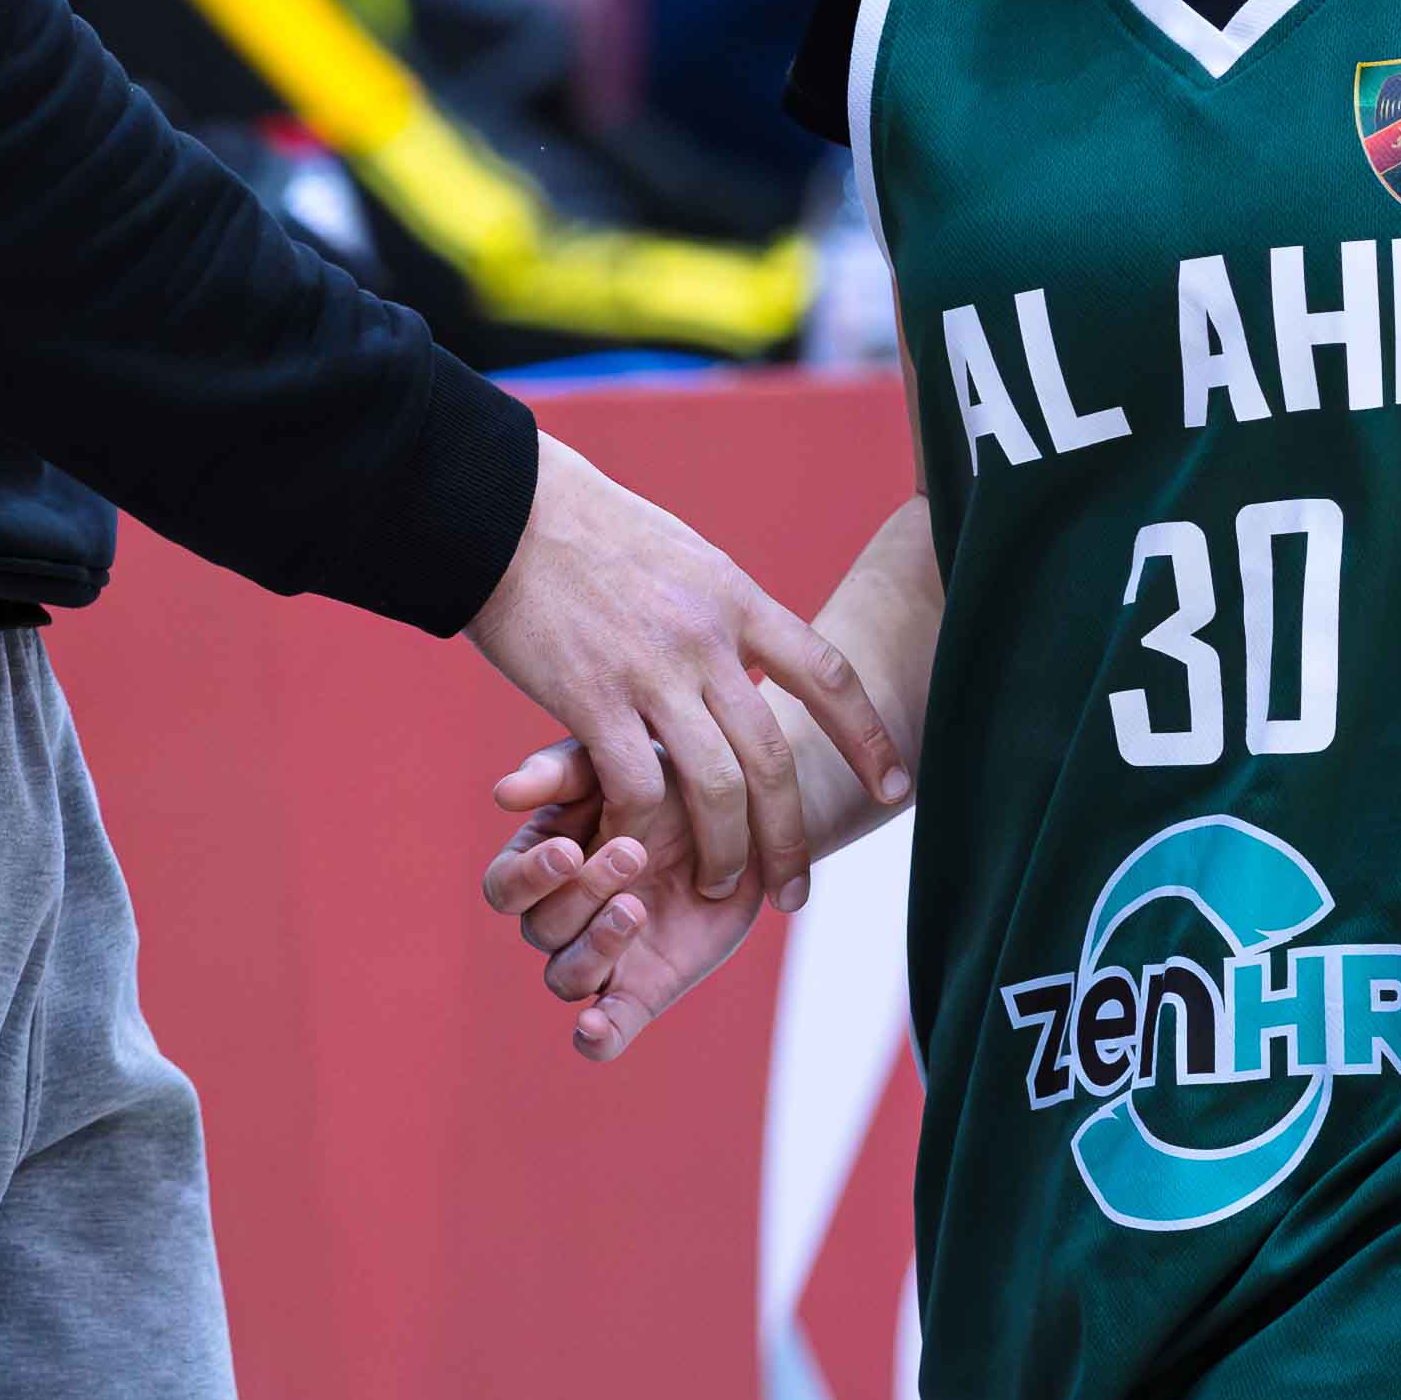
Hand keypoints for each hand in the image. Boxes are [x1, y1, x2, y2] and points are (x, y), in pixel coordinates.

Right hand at [465, 433, 906, 904]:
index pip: (827, 674)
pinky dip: (644, 831)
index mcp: (735, 597)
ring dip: (727, 851)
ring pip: (718, 787)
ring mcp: (651, 670)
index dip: (867, 737)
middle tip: (797, 891)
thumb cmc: (586, 528)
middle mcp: (706, 638)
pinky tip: (638, 853)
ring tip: (720, 887)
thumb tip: (753, 649)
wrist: (504, 508)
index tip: (896, 787)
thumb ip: (720, 609)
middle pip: (774, 755)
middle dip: (792, 835)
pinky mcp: (592, 698)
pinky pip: (637, 787)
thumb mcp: (681, 555)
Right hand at [484, 740, 769, 1062]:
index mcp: (544, 862)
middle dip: (583, 893)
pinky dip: (598, 1035)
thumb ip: (561, 772)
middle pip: (541, 928)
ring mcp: (603, 957)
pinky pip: (608, 1029)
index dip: (530, 875)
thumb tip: (503, 793)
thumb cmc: (669, 778)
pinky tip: (598, 1028)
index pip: (505, 887)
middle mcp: (564, 916)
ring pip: (566, 977)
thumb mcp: (618, 761)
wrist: (747, 817)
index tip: (569, 849)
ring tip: (637, 908)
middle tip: (634, 852)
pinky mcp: (643, 991)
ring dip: (595, 946)